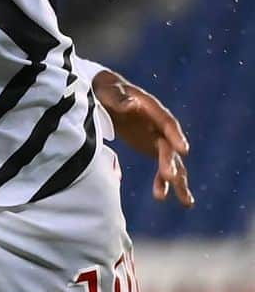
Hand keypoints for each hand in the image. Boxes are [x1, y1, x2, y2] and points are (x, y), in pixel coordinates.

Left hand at [92, 68, 193, 206]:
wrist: (104, 92)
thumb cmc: (107, 90)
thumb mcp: (109, 91)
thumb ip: (118, 98)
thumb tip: (132, 103)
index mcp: (151, 108)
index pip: (167, 122)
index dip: (175, 135)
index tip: (183, 150)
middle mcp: (159, 124)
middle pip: (168, 145)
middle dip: (170, 161)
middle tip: (170, 177)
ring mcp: (157, 138)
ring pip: (171, 161)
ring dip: (176, 180)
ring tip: (186, 202)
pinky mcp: (152, 148)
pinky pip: (162, 168)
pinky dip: (163, 183)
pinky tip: (163, 198)